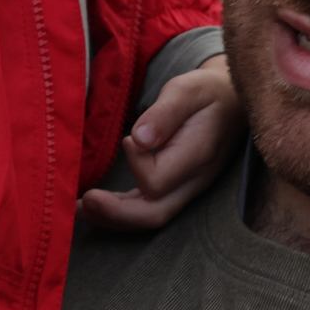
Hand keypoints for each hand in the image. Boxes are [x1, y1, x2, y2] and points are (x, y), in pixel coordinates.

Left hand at [77, 54, 242, 230]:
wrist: (230, 103)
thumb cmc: (205, 93)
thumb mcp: (187, 91)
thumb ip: (164, 113)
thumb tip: (139, 139)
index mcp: (197, 156)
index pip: (159, 181)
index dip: (137, 165)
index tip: (126, 138)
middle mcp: (193, 181)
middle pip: (154, 214)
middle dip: (116, 214)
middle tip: (83, 201)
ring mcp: (186, 189)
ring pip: (150, 217)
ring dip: (113, 218)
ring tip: (79, 209)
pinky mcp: (175, 188)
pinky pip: (149, 209)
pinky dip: (120, 212)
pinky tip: (96, 207)